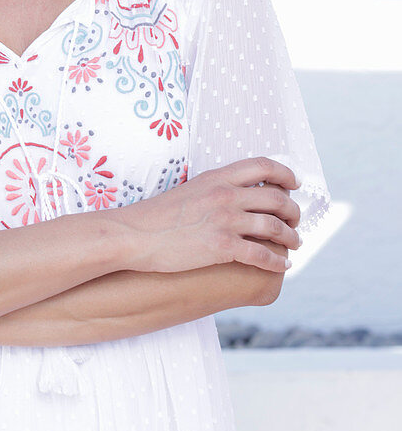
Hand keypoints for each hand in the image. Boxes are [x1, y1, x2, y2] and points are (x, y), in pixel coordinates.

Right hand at [118, 156, 301, 274]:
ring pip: (274, 227)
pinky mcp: (221, 246)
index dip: (285, 174)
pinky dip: (276, 261)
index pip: (264, 166)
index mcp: (218, 177)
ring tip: (295, 243)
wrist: (135, 235)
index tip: (294, 184)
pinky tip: (282, 265)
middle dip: (293, 211)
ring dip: (291, 237)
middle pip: (276, 198)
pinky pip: (261, 254)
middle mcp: (226, 195)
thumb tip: (234, 194)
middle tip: (296, 220)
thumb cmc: (157, 216)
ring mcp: (225, 220)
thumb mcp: (190, 189)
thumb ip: (215, 188)